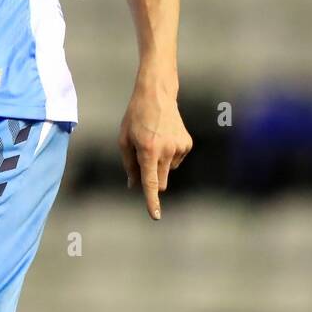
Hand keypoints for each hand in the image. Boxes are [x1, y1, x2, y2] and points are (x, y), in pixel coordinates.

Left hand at [118, 81, 191, 219]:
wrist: (157, 95)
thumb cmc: (136, 117)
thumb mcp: (124, 140)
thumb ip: (128, 165)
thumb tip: (133, 186)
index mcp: (148, 150)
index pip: (151, 182)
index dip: (152, 201)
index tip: (156, 215)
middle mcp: (166, 150)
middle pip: (160, 182)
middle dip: (152, 178)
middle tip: (142, 159)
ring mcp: (179, 147)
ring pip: (168, 171)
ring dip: (160, 164)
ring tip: (154, 141)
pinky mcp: (187, 144)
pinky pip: (176, 161)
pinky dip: (169, 155)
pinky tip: (164, 138)